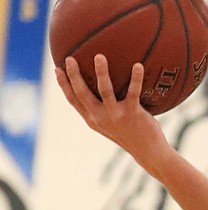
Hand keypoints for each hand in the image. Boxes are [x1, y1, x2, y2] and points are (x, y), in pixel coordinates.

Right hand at [55, 55, 167, 169]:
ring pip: (104, 90)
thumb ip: (104, 107)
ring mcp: (116, 116)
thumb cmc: (131, 134)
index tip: (57, 69)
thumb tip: (102, 84)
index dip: (63, 85)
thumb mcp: (113, 123)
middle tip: (70, 58)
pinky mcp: (133, 114)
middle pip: (82, 94)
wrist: (148, 152)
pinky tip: (138, 65)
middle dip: (74, 75)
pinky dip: (136, 78)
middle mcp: (101, 118)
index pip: (73, 100)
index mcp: (93, 119)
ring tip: (99, 56)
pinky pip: (133, 92)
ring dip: (101, 72)